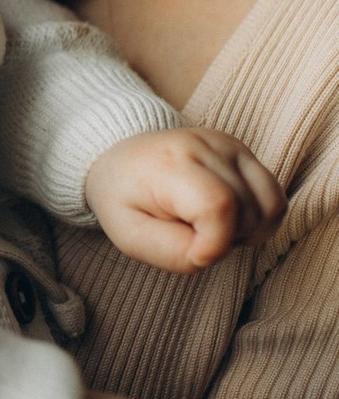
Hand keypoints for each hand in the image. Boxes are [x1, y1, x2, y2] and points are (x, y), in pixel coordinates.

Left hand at [85, 127, 284, 271]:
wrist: (122, 159)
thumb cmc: (124, 200)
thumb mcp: (130, 236)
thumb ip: (172, 253)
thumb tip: (211, 251)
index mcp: (171, 164)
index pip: (218, 207)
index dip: (214, 244)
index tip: (194, 253)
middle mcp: (205, 145)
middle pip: (247, 212)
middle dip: (226, 240)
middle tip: (194, 236)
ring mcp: (229, 145)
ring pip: (269, 206)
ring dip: (246, 231)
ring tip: (210, 226)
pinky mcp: (243, 151)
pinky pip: (275, 197)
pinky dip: (261, 218)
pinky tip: (231, 219)